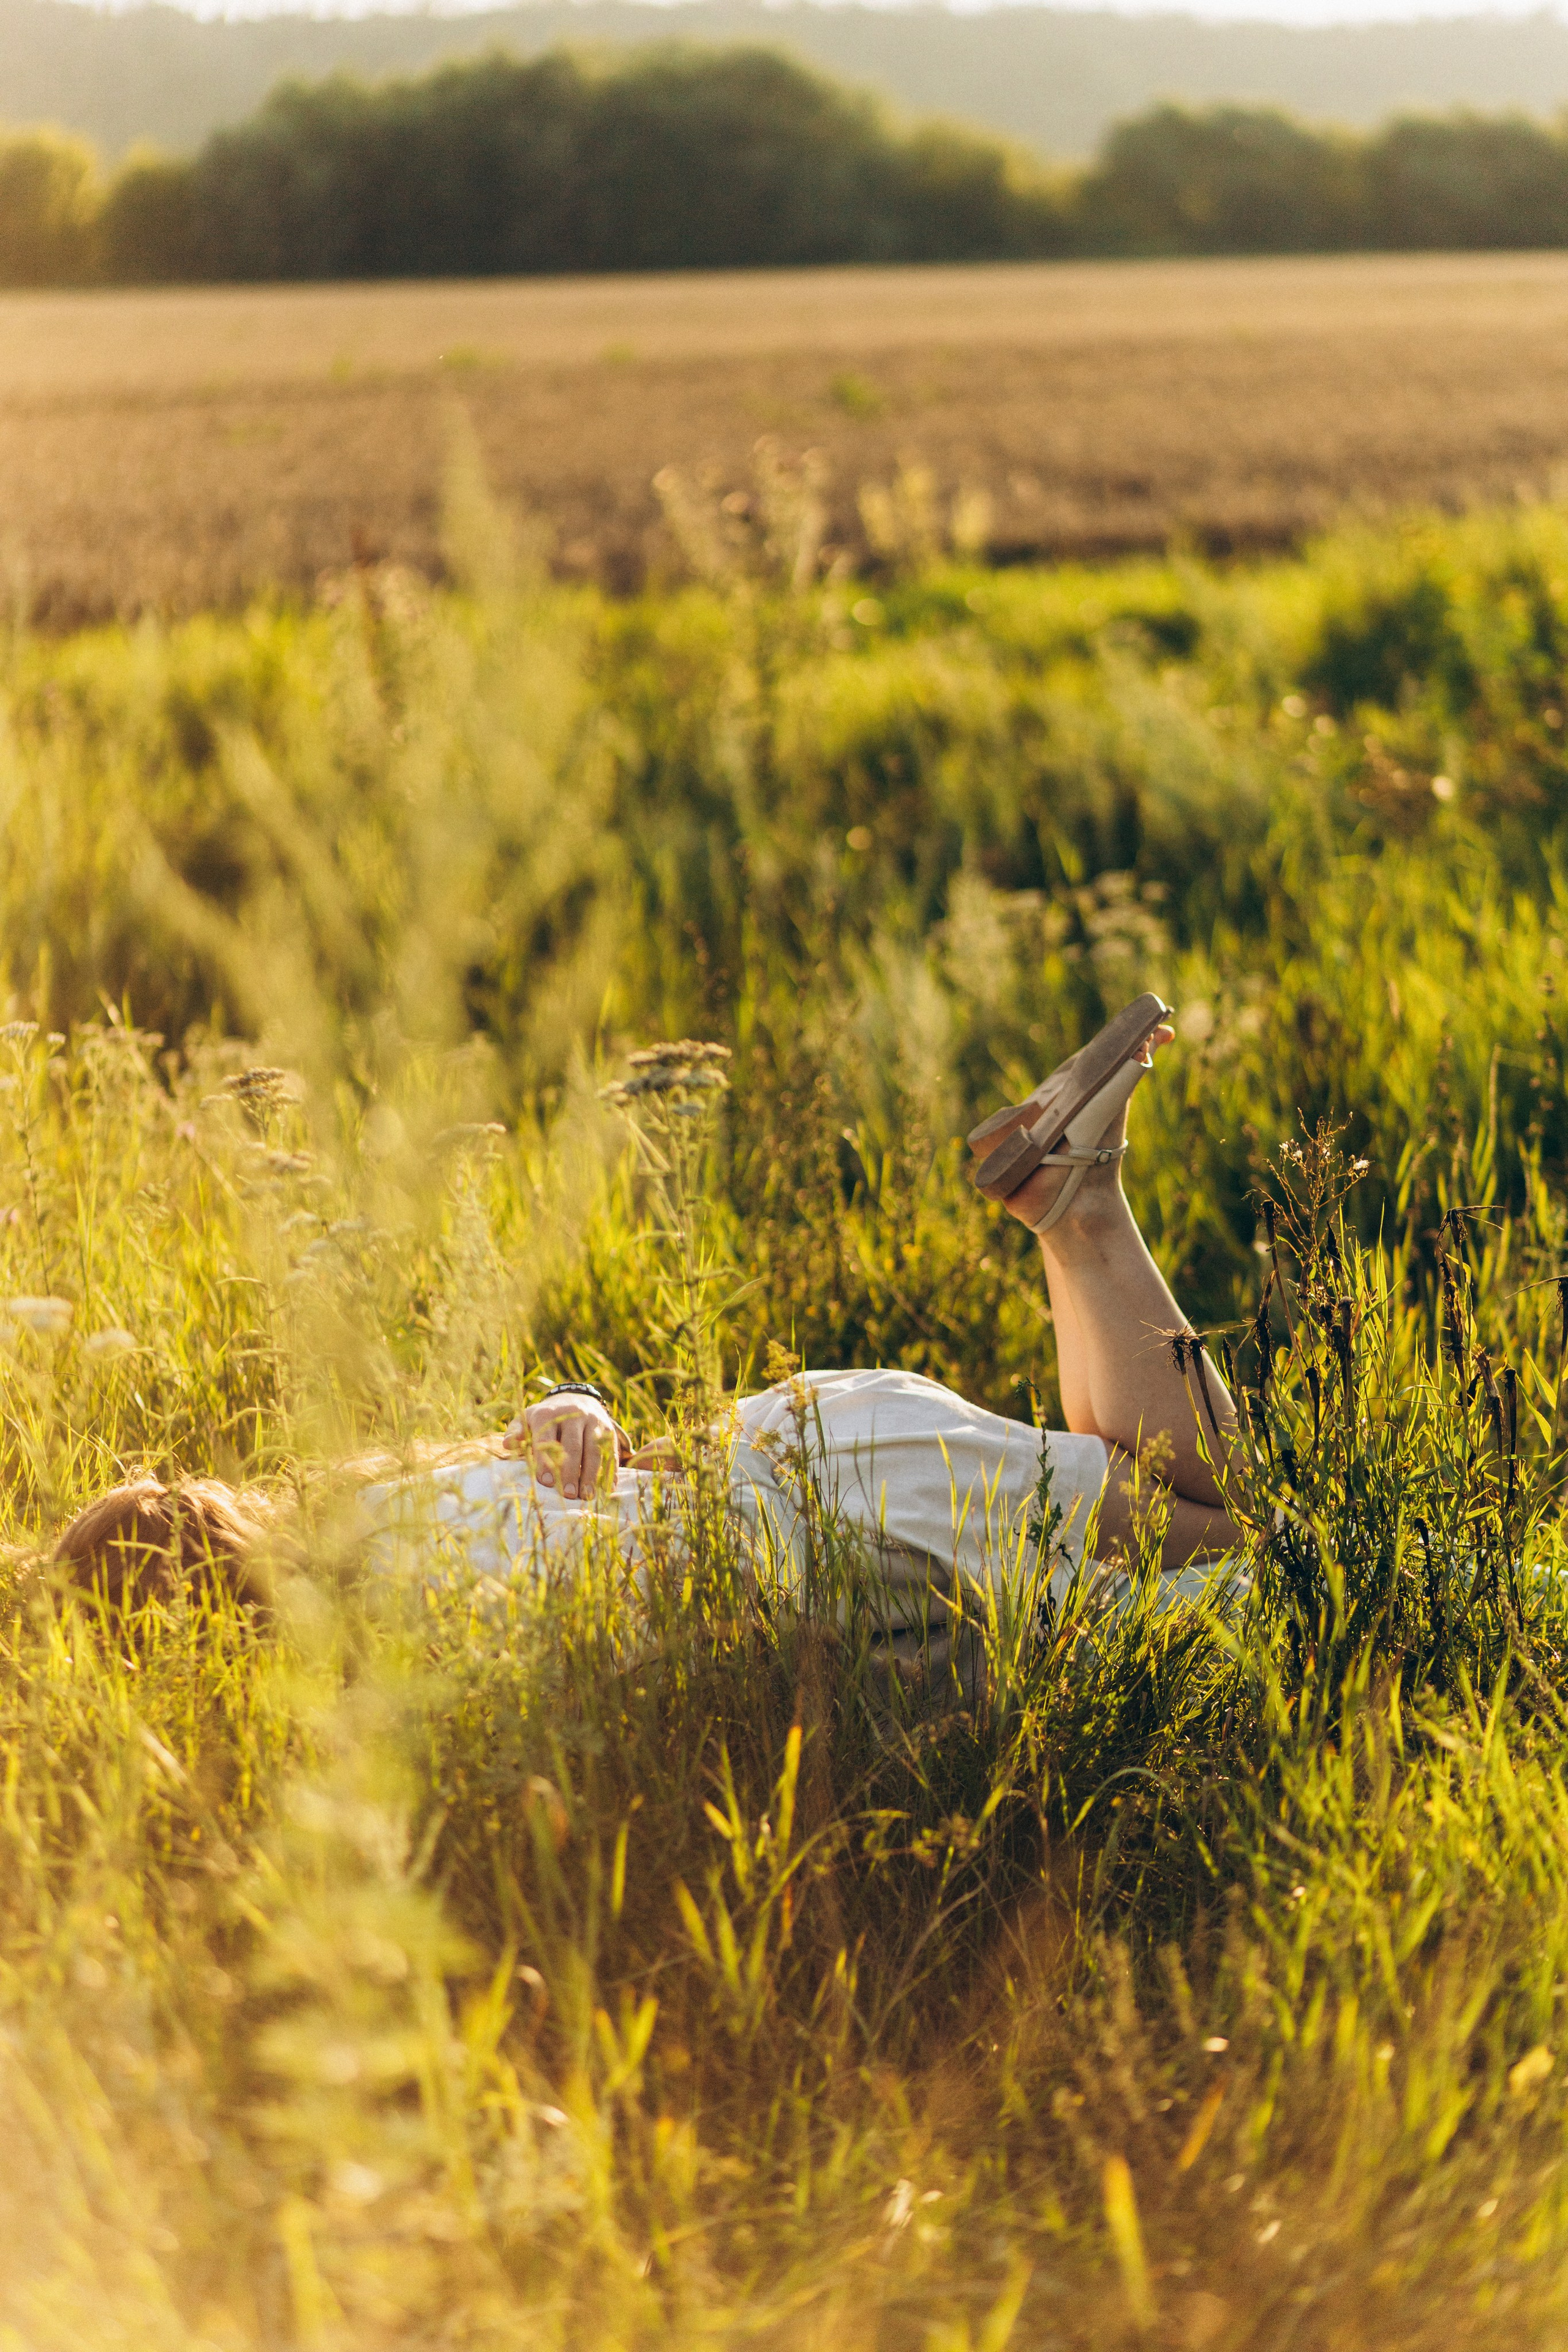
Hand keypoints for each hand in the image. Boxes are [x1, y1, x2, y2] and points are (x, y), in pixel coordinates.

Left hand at [504, 1396, 619, 1498]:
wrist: (574, 1399)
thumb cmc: (545, 1419)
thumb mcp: (527, 1421)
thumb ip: (516, 1433)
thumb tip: (508, 1445)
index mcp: (548, 1414)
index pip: (546, 1439)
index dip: (546, 1461)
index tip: (545, 1482)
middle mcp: (572, 1415)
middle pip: (573, 1446)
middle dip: (571, 1472)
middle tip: (568, 1494)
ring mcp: (593, 1421)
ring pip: (594, 1449)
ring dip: (591, 1475)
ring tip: (587, 1496)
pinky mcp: (608, 1428)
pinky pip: (611, 1451)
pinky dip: (610, 1471)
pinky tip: (608, 1489)